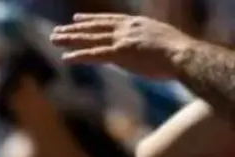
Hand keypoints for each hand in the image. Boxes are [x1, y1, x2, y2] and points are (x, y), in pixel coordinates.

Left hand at [51, 13, 192, 78]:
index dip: (91, 20)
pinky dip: (79, 56)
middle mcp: (127, 29)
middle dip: (74, 30)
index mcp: (137, 23)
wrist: (183, 55)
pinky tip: (65, 58)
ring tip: (54, 39)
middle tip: (57, 30)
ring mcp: (122, 40)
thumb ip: (146, 42)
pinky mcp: (120, 53)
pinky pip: (95, 55)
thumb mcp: (160, 41)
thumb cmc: (177, 53)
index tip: (77, 19)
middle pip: (95, 28)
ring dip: (70, 39)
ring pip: (91, 39)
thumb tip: (141, 49)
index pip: (109, 20)